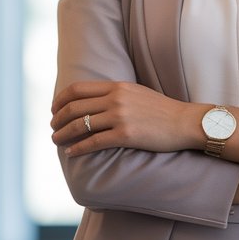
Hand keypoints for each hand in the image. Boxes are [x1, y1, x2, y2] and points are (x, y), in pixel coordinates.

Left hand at [51, 81, 193, 157]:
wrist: (185, 122)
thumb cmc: (163, 110)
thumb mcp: (137, 93)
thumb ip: (116, 94)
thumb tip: (95, 102)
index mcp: (117, 86)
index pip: (78, 89)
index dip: (60, 100)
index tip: (54, 109)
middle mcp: (116, 99)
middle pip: (74, 107)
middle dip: (58, 119)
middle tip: (52, 128)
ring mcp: (120, 116)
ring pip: (80, 125)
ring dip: (63, 134)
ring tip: (57, 140)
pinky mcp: (126, 135)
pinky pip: (94, 142)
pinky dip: (78, 148)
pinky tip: (71, 153)